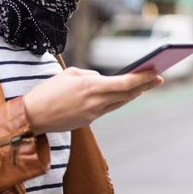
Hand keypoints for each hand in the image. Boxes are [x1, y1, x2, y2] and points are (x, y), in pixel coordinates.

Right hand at [22, 67, 163, 134]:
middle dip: (145, 85)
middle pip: (128, 95)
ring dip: (134, 93)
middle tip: (159, 77)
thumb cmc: (48, 91)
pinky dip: (118, 100)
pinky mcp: (89, 121)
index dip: (143, 78)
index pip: (125, 83)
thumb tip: (103, 80)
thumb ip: (89, 76)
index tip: (156, 72)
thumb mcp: (69, 74)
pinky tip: (125, 95)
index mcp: (91, 87)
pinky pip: (108, 109)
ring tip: (145, 84)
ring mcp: (93, 114)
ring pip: (120, 103)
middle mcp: (96, 102)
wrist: (32, 117)